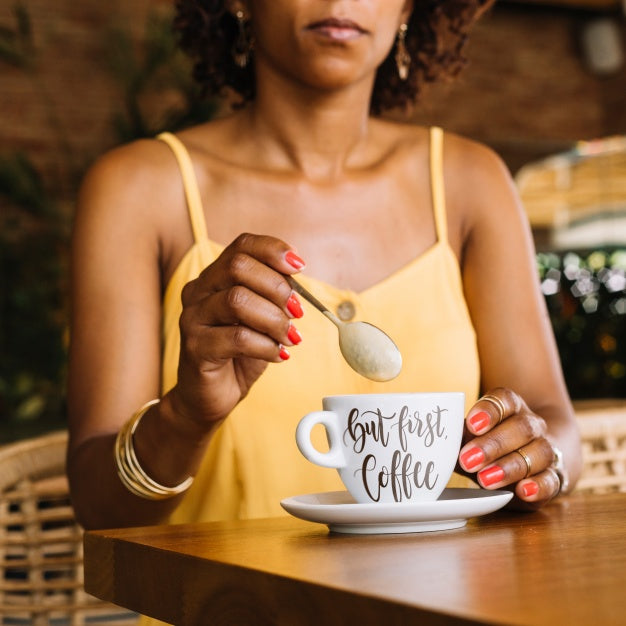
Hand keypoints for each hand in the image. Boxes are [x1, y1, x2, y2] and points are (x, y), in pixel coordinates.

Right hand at [169, 233, 305, 429]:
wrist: (210, 395)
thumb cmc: (239, 353)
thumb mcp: (262, 318)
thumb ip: (274, 296)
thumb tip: (297, 279)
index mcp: (214, 277)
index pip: (242, 245)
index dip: (273, 250)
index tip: (300, 267)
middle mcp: (198, 291)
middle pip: (238, 267)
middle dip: (277, 286)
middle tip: (297, 311)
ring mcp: (192, 318)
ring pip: (237, 300)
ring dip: (274, 319)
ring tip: (291, 338)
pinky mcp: (195, 347)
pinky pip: (238, 338)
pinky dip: (267, 346)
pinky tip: (278, 355)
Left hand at [457, 388, 561, 508]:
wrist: (535, 461)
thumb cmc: (492, 445)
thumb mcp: (473, 438)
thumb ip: (459, 440)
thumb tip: (437, 445)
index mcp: (511, 408)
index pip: (504, 400)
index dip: (489, 411)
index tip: (472, 424)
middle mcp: (532, 425)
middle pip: (520, 427)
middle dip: (492, 444)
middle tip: (468, 459)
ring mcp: (545, 450)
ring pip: (538, 452)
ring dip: (510, 466)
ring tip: (484, 480)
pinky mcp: (555, 477)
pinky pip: (552, 480)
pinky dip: (538, 486)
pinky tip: (523, 491)